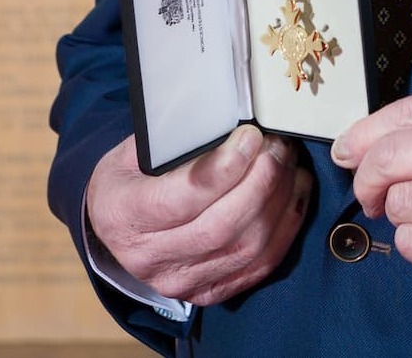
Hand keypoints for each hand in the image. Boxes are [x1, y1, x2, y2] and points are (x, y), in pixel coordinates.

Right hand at [85, 125, 311, 305]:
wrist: (116, 227)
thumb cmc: (130, 179)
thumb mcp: (134, 152)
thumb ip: (176, 140)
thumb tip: (232, 121)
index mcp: (123, 215)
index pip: (181, 199)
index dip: (224, 168)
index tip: (251, 137)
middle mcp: (149, 257)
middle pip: (220, 228)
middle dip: (261, 181)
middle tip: (278, 146)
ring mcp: (180, 281)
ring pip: (246, 248)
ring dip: (280, 201)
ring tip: (290, 164)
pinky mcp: (208, 291)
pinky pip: (260, 265)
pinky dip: (286, 227)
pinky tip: (295, 193)